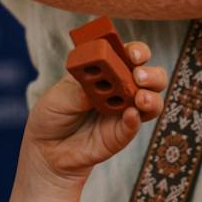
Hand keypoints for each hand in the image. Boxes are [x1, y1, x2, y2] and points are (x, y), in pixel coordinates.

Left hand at [22, 42, 164, 191]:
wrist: (47, 150)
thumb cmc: (52, 116)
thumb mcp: (57, 97)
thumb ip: (77, 91)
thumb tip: (98, 84)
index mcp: (106, 71)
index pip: (129, 56)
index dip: (137, 52)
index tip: (134, 55)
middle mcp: (122, 89)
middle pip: (152, 77)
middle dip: (152, 74)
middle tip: (139, 77)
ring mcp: (126, 111)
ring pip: (154, 101)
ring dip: (152, 97)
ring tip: (140, 99)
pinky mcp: (123, 133)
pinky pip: (136, 125)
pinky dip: (136, 119)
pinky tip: (130, 115)